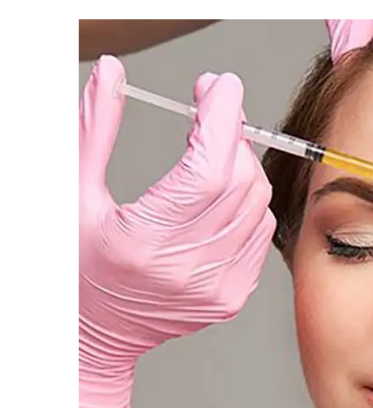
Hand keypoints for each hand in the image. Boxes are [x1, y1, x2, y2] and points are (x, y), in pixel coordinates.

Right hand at [78, 55, 275, 407]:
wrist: (96, 332)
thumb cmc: (81, 264)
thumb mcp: (77, 195)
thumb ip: (95, 131)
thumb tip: (111, 76)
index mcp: (143, 243)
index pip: (205, 171)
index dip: (220, 120)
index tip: (219, 86)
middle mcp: (186, 270)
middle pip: (238, 183)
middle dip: (231, 134)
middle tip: (211, 108)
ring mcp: (216, 287)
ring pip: (257, 205)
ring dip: (241, 166)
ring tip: (212, 150)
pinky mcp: (233, 296)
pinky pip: (260, 233)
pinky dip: (248, 202)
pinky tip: (220, 192)